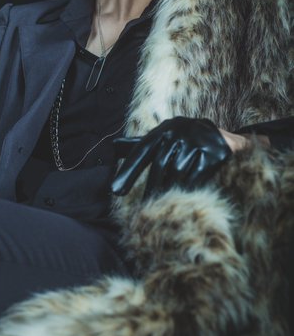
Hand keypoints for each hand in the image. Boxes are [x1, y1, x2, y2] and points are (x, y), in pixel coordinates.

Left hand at [112, 116, 230, 197]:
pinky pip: (196, 176)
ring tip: (164, 202)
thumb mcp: (162, 138)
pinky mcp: (213, 152)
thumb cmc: (183, 141)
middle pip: (159, 164)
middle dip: (150, 187)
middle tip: (144, 205)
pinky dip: (188, 188)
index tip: (116, 190)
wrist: (220, 138)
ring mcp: (196, 140)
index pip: (141, 151)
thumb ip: (139, 145)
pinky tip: (183, 197)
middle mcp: (178, 131)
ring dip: (169, 189)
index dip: (128, 171)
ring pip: (177, 171)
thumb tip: (113, 148)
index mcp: (162, 130)